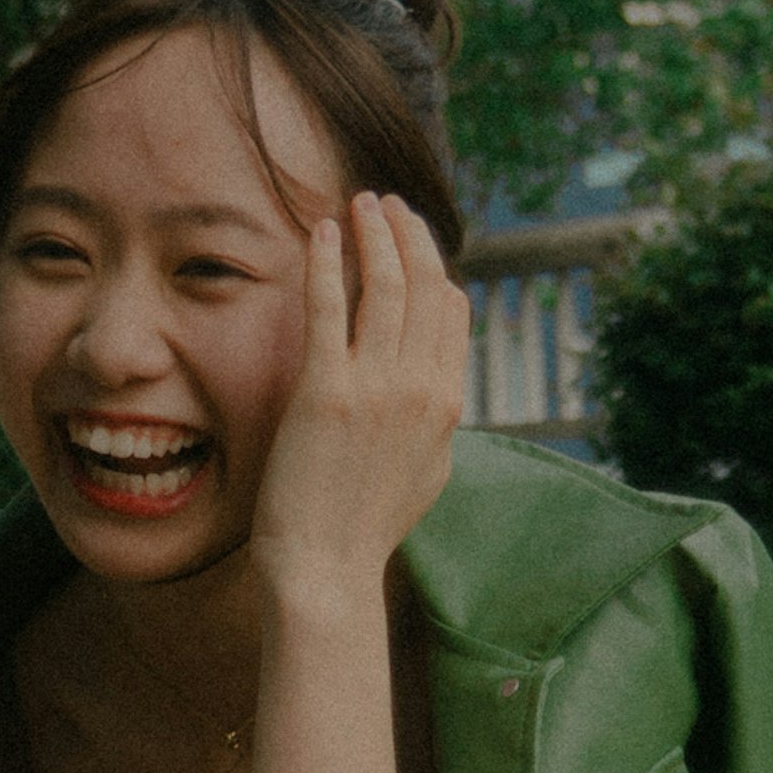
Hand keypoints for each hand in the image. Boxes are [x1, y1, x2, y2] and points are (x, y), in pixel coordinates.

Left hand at [247, 191, 470, 613]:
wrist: (327, 569)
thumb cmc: (364, 528)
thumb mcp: (423, 473)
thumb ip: (434, 423)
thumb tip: (439, 393)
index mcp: (447, 404)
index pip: (451, 313)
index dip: (433, 266)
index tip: (411, 239)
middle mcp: (421, 388)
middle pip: (426, 287)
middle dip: (408, 235)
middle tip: (386, 203)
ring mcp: (376, 388)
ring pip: (387, 287)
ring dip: (375, 234)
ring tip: (359, 204)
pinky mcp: (325, 391)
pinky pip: (331, 308)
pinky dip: (328, 262)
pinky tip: (322, 232)